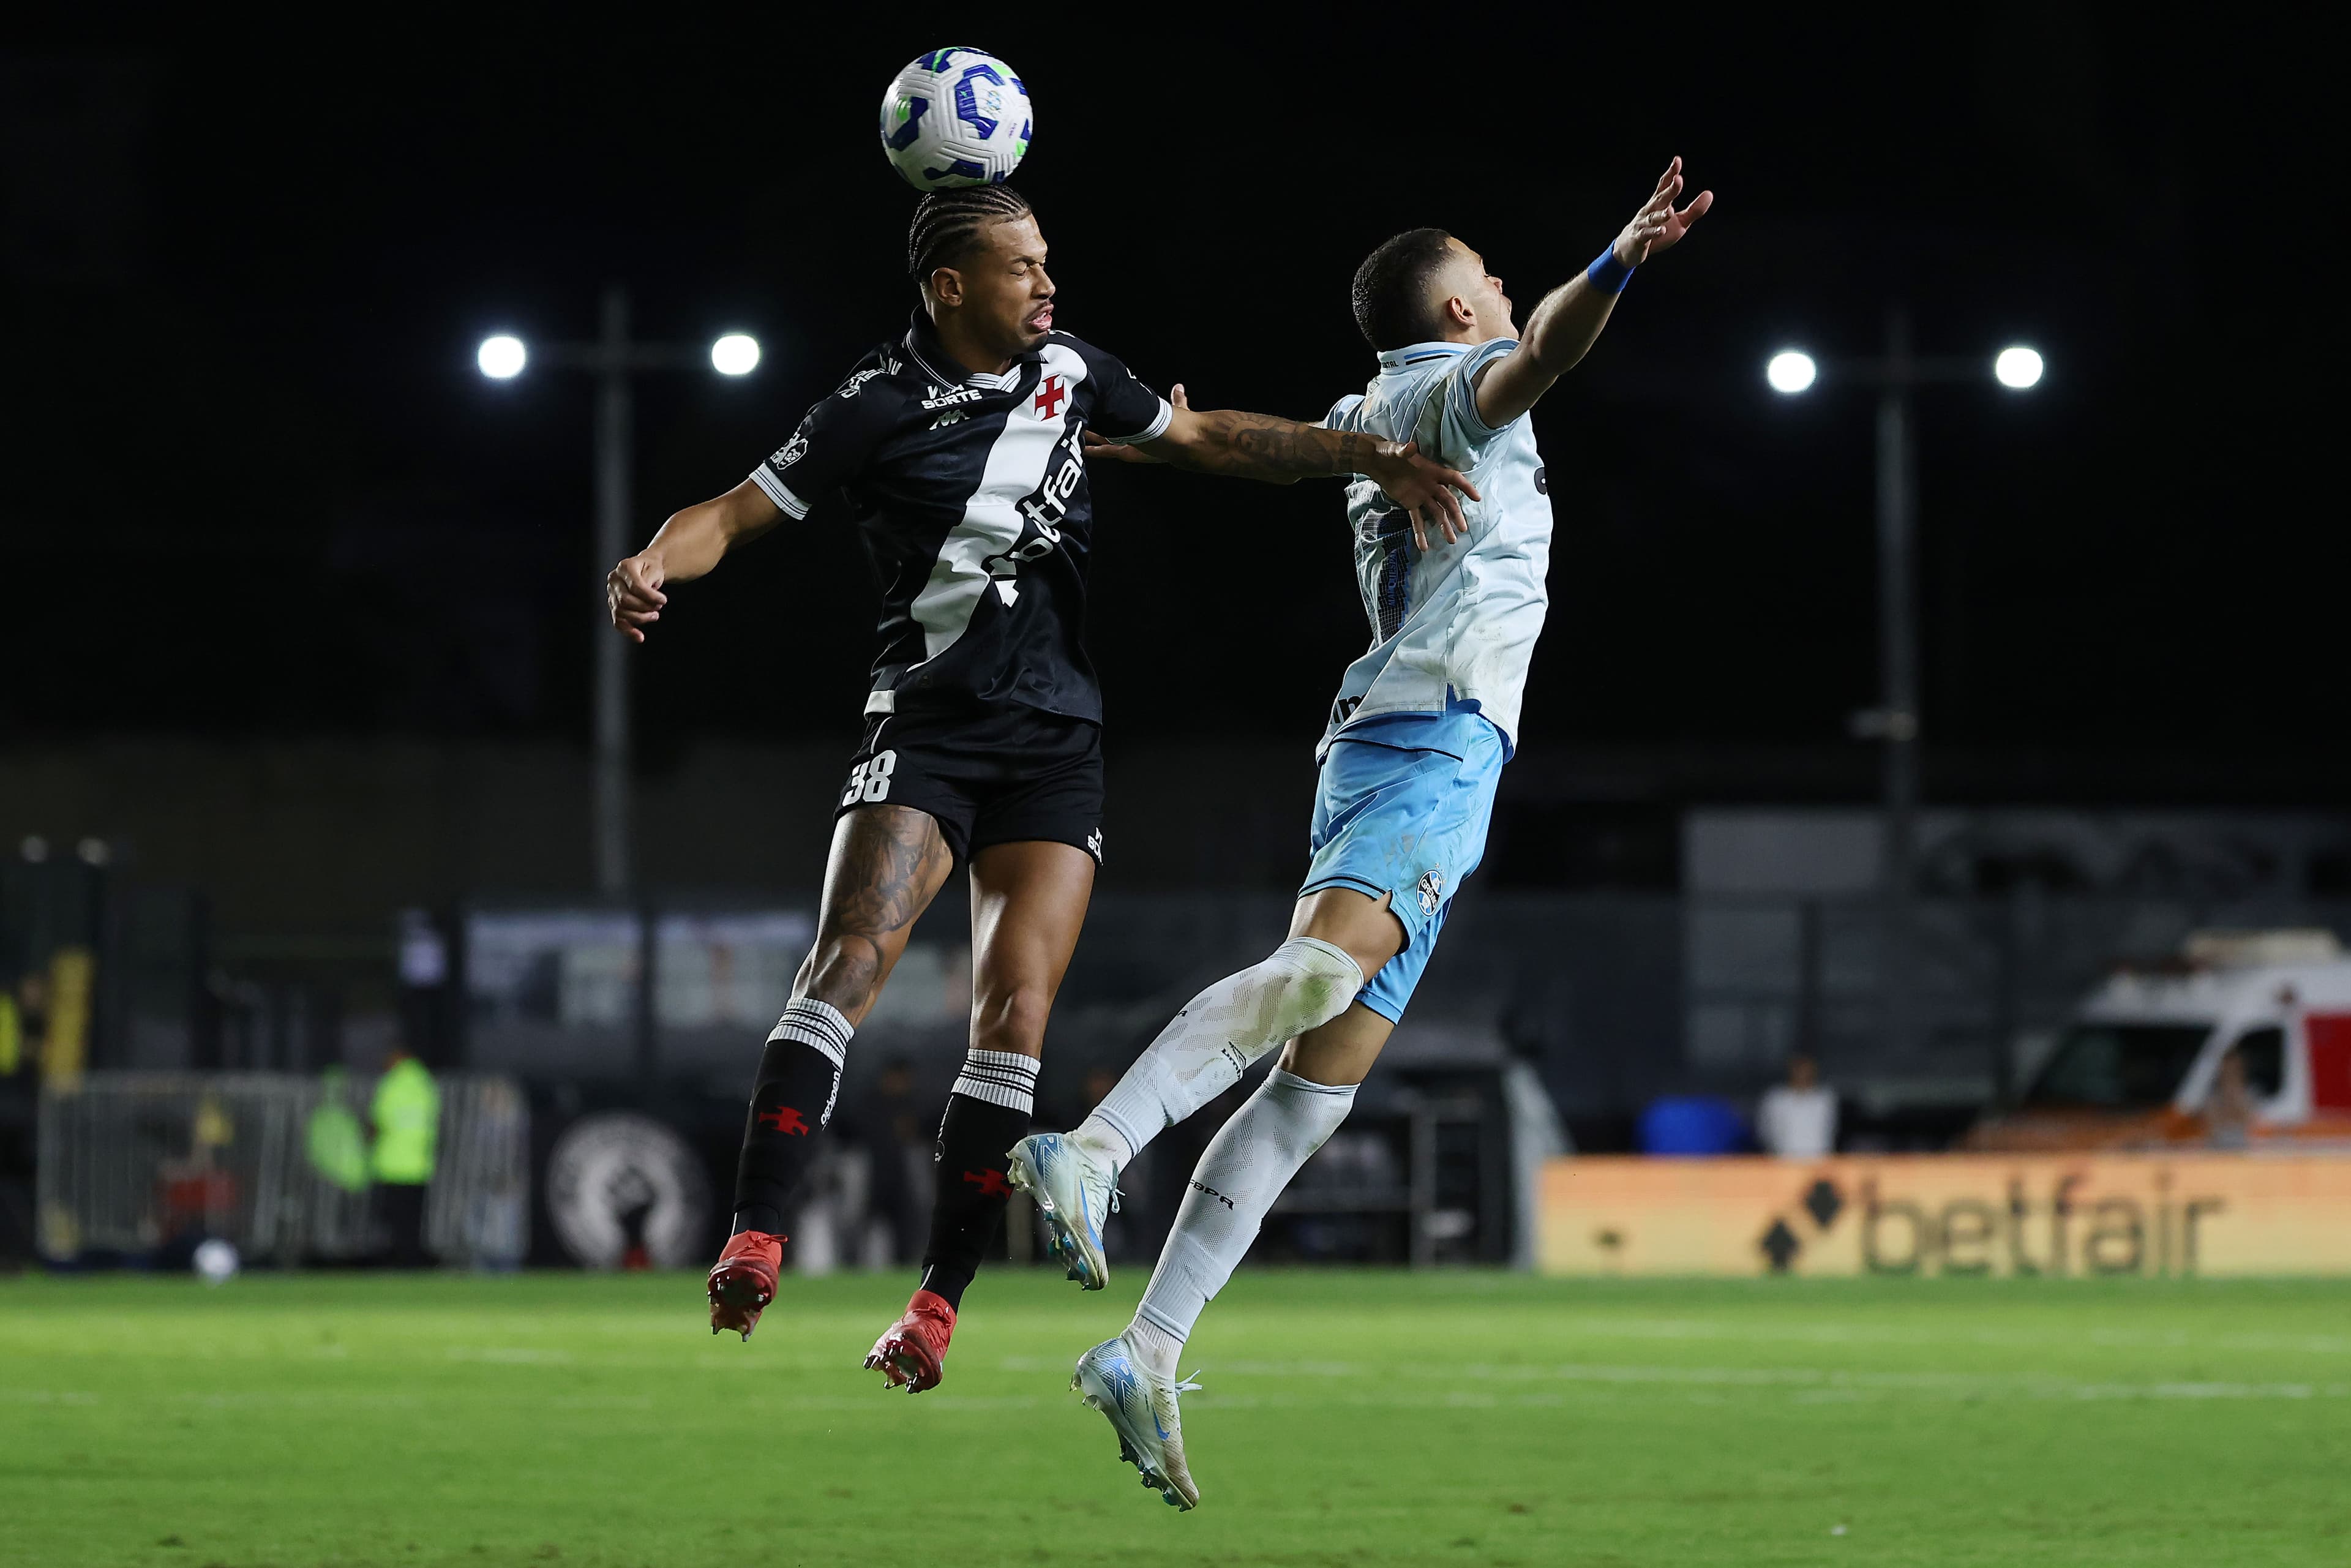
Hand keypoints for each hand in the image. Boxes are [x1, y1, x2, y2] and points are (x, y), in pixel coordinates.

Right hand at [607, 553, 666, 642]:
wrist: (647, 568)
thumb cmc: (652, 568)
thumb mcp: (655, 568)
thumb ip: (650, 581)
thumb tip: (648, 597)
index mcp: (625, 567)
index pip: (635, 586)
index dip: (650, 596)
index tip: (664, 600)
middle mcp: (614, 580)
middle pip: (625, 600)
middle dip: (645, 607)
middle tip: (658, 608)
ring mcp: (611, 593)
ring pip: (621, 612)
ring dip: (640, 618)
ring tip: (654, 615)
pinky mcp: (614, 605)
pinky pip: (618, 621)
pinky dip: (629, 631)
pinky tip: (640, 638)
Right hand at [1082, 383, 1188, 463]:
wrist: (1183, 441)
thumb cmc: (1182, 427)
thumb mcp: (1178, 408)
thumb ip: (1177, 399)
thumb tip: (1179, 387)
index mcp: (1141, 427)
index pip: (1121, 419)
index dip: (1110, 414)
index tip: (1097, 406)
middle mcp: (1132, 437)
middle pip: (1108, 431)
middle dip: (1094, 425)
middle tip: (1078, 416)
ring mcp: (1127, 445)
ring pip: (1102, 440)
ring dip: (1089, 436)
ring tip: (1072, 429)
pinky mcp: (1125, 453)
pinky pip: (1104, 451)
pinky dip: (1092, 450)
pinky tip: (1080, 448)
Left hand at [1363, 442, 1480, 551]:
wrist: (1376, 461)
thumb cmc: (1389, 452)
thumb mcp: (1395, 450)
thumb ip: (1404, 451)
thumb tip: (1410, 448)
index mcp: (1432, 471)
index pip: (1453, 479)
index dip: (1465, 487)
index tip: (1477, 498)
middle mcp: (1431, 485)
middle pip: (1447, 501)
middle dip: (1455, 515)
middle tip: (1462, 528)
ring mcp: (1422, 496)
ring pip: (1436, 513)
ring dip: (1444, 526)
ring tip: (1451, 541)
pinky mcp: (1410, 504)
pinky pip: (1417, 520)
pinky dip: (1420, 533)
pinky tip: (1423, 546)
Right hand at [1613, 156, 1712, 267]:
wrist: (1629, 249)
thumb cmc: (1657, 232)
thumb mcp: (1680, 221)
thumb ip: (1694, 209)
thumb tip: (1709, 194)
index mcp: (1660, 203)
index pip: (1665, 185)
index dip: (1671, 173)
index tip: (1677, 160)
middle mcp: (1650, 210)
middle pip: (1660, 198)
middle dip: (1669, 189)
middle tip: (1678, 179)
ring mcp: (1643, 224)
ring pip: (1652, 217)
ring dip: (1661, 214)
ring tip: (1670, 212)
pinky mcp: (1639, 238)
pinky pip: (1646, 234)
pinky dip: (1654, 232)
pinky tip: (1661, 230)